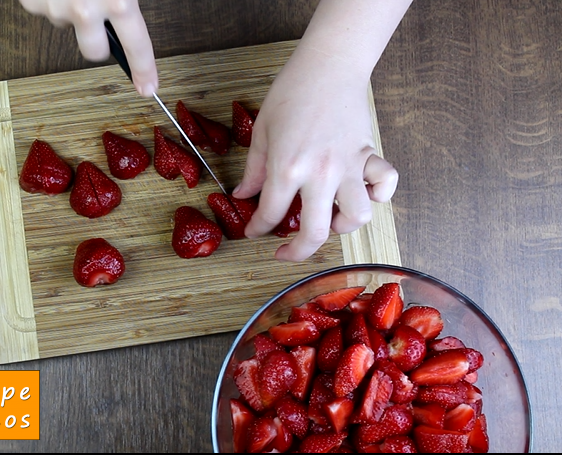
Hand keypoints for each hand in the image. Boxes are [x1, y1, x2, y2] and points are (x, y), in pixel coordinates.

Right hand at [18, 0, 157, 96]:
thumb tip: (129, 12)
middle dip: (98, 39)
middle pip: (95, 52)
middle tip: (99, 15)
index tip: (148, 87)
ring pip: (66, 25)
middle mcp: (85, 10)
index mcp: (117, 0)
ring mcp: (54, 9)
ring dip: (71, 11)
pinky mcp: (30, 1)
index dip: (144, 70)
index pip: (136, 46)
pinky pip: (44, 8)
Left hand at [232, 44, 397, 261]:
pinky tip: (364, 194)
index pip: (270, 213)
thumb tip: (243, 195)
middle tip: (286, 251)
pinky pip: (385, 185)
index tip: (254, 232)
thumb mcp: (261, 131)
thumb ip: (253, 169)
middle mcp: (320, 174)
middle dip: (298, 252)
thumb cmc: (291, 92)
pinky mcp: (367, 155)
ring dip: (342, 227)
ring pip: (357, 216)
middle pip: (316, 232)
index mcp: (287, 167)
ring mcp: (348, 166)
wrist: (327, 65)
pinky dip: (379, 195)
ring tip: (328, 219)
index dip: (257, 229)